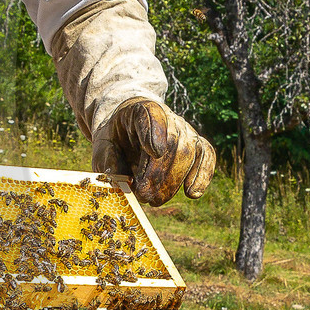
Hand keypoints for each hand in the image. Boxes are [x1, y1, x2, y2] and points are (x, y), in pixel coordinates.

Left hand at [92, 98, 215, 206]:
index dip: (155, 132)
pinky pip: (207, 156)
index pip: (152, 114)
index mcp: (140, 109)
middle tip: (144, 196)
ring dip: (173, 181)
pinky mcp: (197, 144)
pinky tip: (192, 193)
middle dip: (159, 173)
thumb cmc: (117, 138)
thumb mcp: (103, 145)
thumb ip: (108, 160)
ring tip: (155, 200)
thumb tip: (124, 182)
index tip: (155, 152)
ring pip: (189, 152)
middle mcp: (168, 116)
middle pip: (172, 141)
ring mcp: (186, 130)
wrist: (130, 129)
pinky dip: (202, 175)